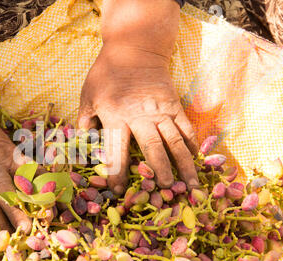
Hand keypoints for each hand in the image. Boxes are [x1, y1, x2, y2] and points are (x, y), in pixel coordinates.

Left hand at [77, 44, 198, 193]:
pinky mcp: (175, 104)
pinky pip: (186, 127)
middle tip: (165, 191)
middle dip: (159, 171)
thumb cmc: (106, 74)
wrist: (135, 48)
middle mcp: (140, 116)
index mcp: (115, 116)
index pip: (117, 150)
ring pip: (175, 141)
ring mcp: (161, 110)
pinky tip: (197, 159)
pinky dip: (192, 144)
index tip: (119, 191)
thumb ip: (85, 121)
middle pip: (152, 148)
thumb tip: (85, 145)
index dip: (117, 173)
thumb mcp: (87, 95)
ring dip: (184, 164)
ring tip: (191, 185)